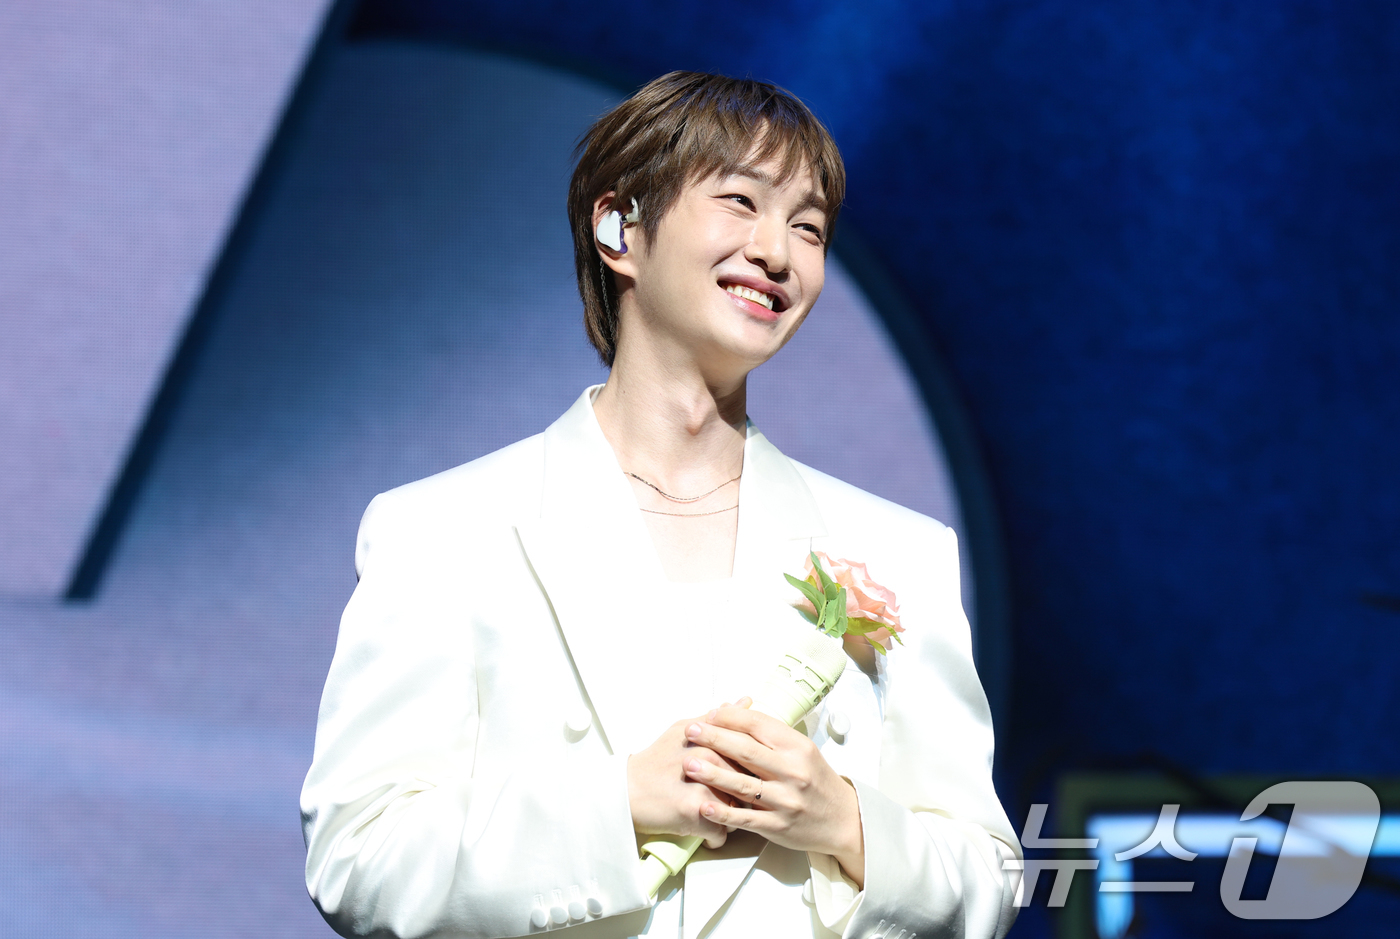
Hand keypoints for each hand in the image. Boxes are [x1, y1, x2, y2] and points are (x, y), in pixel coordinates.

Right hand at [627, 709, 744, 849]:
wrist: (625, 790)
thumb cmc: (655, 762)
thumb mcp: (684, 730)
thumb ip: (716, 719)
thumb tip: (744, 702)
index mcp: (710, 739)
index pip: (748, 755)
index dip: (748, 771)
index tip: (737, 779)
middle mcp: (709, 759)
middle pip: (746, 785)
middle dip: (741, 796)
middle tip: (722, 799)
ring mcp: (702, 786)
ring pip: (738, 811)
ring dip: (730, 818)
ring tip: (711, 814)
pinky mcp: (694, 813)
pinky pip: (721, 833)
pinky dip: (714, 838)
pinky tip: (702, 830)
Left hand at [682, 699, 865, 886]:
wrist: (842, 819)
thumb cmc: (816, 780)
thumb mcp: (801, 751)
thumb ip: (770, 735)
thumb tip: (734, 712)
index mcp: (797, 747)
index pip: (759, 725)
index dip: (731, 717)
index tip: (710, 714)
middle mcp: (793, 772)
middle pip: (747, 751)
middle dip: (714, 739)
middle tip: (690, 731)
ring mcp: (785, 800)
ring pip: (743, 784)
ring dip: (713, 773)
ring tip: (688, 764)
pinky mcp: (778, 826)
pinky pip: (746, 818)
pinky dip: (724, 812)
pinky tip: (705, 805)